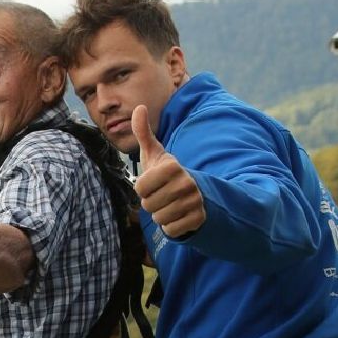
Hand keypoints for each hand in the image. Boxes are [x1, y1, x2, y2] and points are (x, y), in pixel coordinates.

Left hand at [132, 106, 204, 238]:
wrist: (195, 193)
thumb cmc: (167, 174)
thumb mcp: (155, 154)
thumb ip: (144, 133)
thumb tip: (138, 107)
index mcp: (172, 166)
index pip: (140, 188)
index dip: (142, 189)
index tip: (153, 183)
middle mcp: (186, 183)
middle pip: (148, 206)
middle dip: (151, 203)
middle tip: (162, 195)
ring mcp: (194, 201)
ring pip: (160, 219)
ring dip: (161, 215)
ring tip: (170, 204)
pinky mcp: (199, 218)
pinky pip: (171, 230)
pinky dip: (171, 226)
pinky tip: (178, 215)